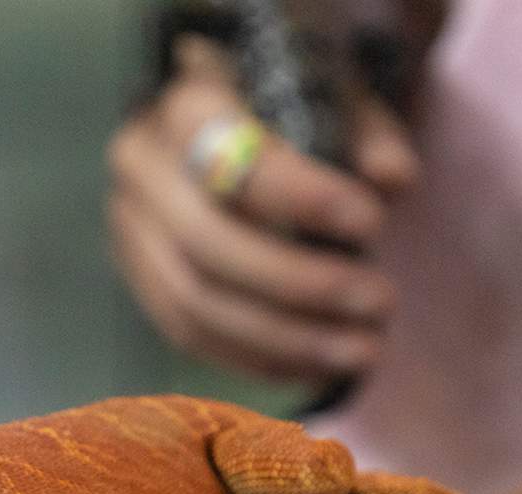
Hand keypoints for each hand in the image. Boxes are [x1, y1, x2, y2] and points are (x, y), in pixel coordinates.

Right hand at [106, 35, 420, 380]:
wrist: (217, 128)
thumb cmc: (285, 108)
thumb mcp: (331, 97)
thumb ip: (365, 133)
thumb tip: (393, 181)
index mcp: (184, 109)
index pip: (234, 163)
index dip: (303, 200)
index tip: (373, 224)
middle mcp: (140, 170)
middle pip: (207, 249)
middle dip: (301, 285)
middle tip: (379, 302)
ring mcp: (128, 232)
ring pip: (194, 305)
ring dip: (284, 339)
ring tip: (362, 349)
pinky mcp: (137, 280)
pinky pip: (188, 336)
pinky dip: (254, 359)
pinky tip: (315, 367)